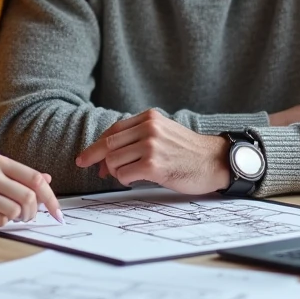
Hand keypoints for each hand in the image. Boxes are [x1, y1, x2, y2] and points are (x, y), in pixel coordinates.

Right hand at [0, 155, 62, 227]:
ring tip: (5, 214)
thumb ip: (19, 175)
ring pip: (14, 212)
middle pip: (28, 197)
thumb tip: (47, 180)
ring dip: (15, 218)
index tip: (58, 212)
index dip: (50, 197)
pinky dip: (0, 222)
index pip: (35, 179)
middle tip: (28, 217)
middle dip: (33, 212)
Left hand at [75, 110, 230, 194]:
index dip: (96, 146)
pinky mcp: (153, 165)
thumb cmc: (188, 151)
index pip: (113, 131)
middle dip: (97, 160)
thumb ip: (138, 138)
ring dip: (116, 173)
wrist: (214, 161)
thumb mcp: (164, 133)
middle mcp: (148, 129)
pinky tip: (136, 180)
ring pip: (113, 161)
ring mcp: (151, 146)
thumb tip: (105, 159)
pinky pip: (124, 174)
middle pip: (108, 145)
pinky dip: (125, 180)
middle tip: (99, 173)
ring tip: (131, 175)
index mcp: (149, 118)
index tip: (85, 158)